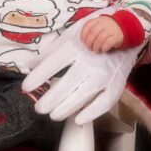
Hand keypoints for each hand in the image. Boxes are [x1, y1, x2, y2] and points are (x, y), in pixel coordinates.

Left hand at [22, 17, 140, 124]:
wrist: (125, 31)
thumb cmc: (91, 34)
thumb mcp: (68, 36)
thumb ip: (49, 52)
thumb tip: (28, 65)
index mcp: (75, 47)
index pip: (52, 64)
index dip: (37, 77)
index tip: (25, 88)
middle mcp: (90, 61)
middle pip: (67, 83)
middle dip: (50, 99)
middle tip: (38, 108)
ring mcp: (105, 74)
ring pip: (84, 95)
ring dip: (66, 108)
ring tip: (52, 115)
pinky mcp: (116, 84)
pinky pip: (105, 102)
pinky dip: (92, 113)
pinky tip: (78, 119)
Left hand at [80, 16, 123, 51]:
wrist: (124, 26)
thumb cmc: (108, 28)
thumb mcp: (100, 24)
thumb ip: (91, 29)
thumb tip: (84, 40)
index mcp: (98, 20)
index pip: (88, 25)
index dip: (83, 34)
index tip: (83, 41)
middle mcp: (104, 23)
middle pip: (93, 32)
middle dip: (89, 42)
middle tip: (89, 48)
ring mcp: (111, 29)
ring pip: (100, 38)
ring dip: (96, 46)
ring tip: (96, 50)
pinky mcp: (117, 36)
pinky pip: (108, 42)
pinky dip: (104, 47)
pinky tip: (103, 49)